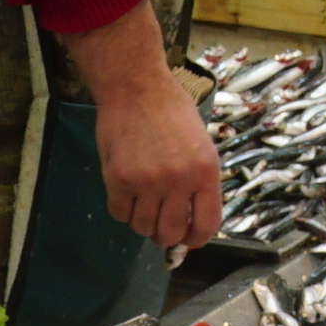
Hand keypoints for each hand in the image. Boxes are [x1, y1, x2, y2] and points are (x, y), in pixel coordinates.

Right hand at [64, 5, 222, 251]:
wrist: (136, 85)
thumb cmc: (171, 109)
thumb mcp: (201, 143)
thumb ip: (199, 180)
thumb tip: (192, 215)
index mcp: (206, 171)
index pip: (207, 224)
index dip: (196, 239)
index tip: (188, 240)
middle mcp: (179, 180)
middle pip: (171, 232)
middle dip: (166, 236)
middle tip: (160, 227)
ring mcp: (147, 181)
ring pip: (143, 227)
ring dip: (142, 223)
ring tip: (142, 206)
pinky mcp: (118, 178)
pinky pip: (119, 213)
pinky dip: (122, 210)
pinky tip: (125, 195)